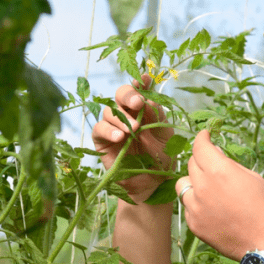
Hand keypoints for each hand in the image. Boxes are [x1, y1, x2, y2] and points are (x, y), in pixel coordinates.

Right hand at [92, 75, 173, 202]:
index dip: (140, 83)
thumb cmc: (161, 159)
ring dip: (121, 117)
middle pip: (120, 95)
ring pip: (109, 111)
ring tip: (133, 129)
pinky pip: (99, 129)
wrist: (153, 184)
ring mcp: (114, 127)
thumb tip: (148, 98)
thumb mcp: (165, 135)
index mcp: (144, 110)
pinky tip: (120, 137)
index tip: (144, 79)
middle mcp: (127, 115)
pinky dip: (108, 130)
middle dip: (128, 95)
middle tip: (137, 102)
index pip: (139, 91)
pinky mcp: (102, 141)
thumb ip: (157, 116)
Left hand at [175, 130, 263, 259]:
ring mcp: (196, 208)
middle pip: (191, 164)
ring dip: (194, 181)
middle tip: (214, 165)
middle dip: (202, 159)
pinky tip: (211, 207)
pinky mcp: (194, 225)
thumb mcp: (254, 178)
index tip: (205, 136)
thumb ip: (231, 165)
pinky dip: (195, 202)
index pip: (199, 147)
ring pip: (183, 184)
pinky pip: (188, 206)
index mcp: (220, 172)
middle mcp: (203, 188)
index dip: (202, 138)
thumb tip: (217, 155)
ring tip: (209, 187)